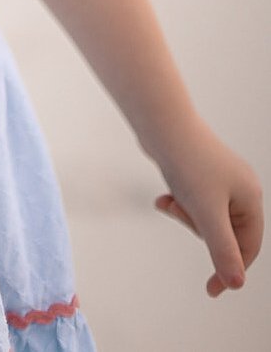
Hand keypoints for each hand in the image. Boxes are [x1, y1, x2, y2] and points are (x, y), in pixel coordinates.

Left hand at [152, 120, 262, 297]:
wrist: (161, 122)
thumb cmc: (187, 163)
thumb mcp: (207, 214)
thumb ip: (222, 250)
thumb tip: (237, 284)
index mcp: (251, 197)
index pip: (249, 247)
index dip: (231, 269)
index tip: (210, 290)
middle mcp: (241, 187)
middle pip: (226, 232)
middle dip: (199, 230)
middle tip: (180, 213)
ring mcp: (221, 178)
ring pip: (206, 216)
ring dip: (186, 215)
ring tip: (169, 202)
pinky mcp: (201, 171)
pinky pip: (194, 200)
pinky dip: (179, 203)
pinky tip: (163, 199)